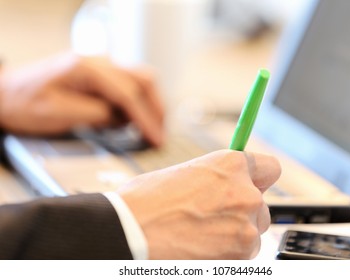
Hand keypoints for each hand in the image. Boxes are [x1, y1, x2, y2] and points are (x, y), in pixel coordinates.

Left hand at [0, 53, 164, 145]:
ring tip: (153, 128)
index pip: (129, 94)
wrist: (6, 94)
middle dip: (157, 108)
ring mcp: (100, 66)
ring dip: (151, 104)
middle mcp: (98, 62)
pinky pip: (129, 85)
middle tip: (161, 133)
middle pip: (143, 79)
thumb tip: (122, 119)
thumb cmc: (24, 102)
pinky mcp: (100, 75)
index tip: (156, 138)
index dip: (146, 118)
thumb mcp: (58, 113)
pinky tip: (137, 119)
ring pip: (140, 80)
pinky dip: (139, 102)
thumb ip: (96, 114)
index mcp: (87, 68)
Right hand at [118, 149, 280, 258]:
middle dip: (242, 209)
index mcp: (231, 164)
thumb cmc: (146, 201)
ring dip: (235, 232)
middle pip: (261, 203)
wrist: (129, 233)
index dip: (258, 177)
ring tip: (202, 234)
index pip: (270, 168)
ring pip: (253, 230)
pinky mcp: (240, 255)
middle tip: (214, 215)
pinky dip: (228, 252)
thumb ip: (217, 176)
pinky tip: (201, 248)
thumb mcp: (186, 173)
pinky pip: (244, 252)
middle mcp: (245, 192)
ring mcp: (245, 226)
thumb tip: (228, 182)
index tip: (252, 184)